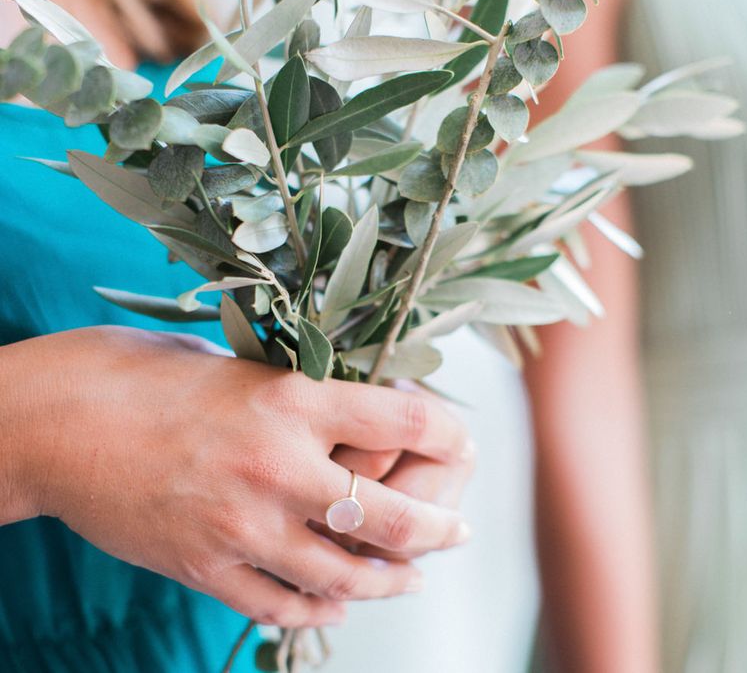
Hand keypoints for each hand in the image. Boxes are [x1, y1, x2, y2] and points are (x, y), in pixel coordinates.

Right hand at [0, 326, 472, 627]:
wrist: (57, 422)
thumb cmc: (146, 376)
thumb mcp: (235, 366)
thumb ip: (296, 398)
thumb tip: (351, 418)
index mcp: (291, 399)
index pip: (405, 423)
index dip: (450, 434)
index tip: (463, 444)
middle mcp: (278, 466)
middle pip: (394, 517)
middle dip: (440, 529)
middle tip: (458, 532)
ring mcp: (242, 525)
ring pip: (347, 576)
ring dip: (392, 581)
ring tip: (411, 577)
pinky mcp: (206, 567)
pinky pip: (284, 605)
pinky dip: (321, 608)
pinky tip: (337, 602)